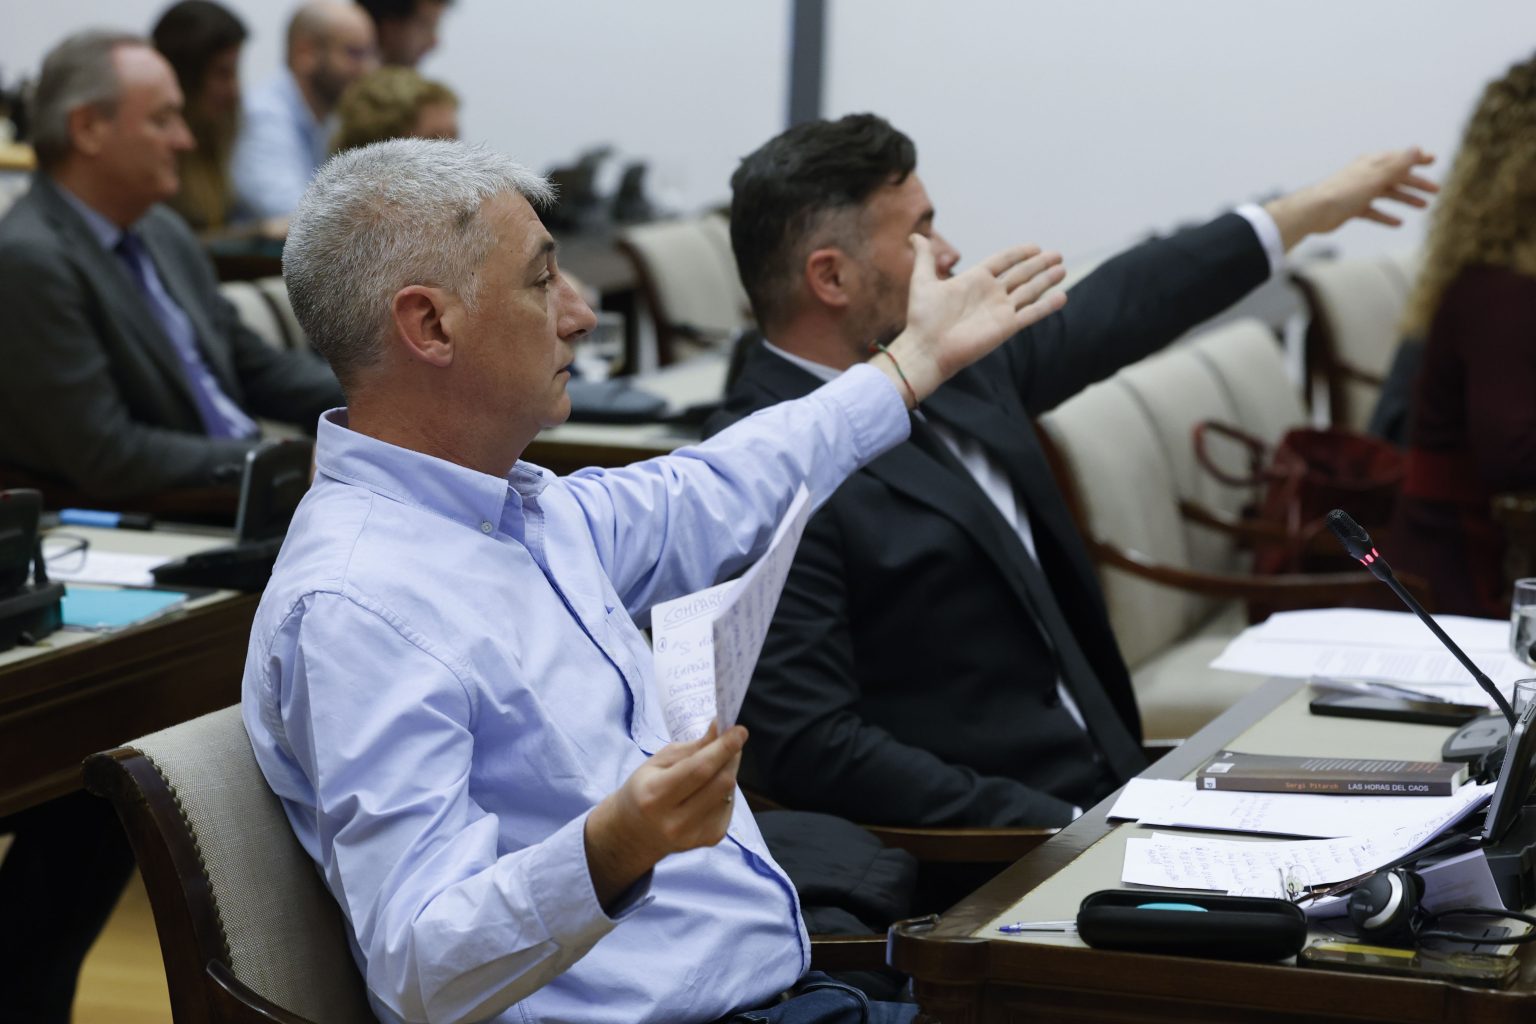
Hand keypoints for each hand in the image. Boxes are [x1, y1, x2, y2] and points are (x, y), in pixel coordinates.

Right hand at [584, 723, 745, 908]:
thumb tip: (721, 729)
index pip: (699, 770)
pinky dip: (725, 791)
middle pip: (720, 782)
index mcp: (655, 796)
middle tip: (732, 740)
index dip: (723, 748)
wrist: (635, 835)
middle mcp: (675, 821)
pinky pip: (729, 806)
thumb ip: (692, 748)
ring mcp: (695, 835)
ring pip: (729, 793)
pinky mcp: (711, 839)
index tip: (740, 730)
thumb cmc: (644, 789)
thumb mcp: (658, 762)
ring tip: (714, 766)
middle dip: (731, 756)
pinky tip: (710, 789)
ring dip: (728, 772)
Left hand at [875, 236, 1065, 406]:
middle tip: (1057, 254)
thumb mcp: (922, 281)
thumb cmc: (922, 318)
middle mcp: (990, 293)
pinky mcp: (1006, 327)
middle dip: (1039, 264)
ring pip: (1030, 291)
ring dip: (1046, 280)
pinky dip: (1046, 306)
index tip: (1035, 246)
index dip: (1019, 254)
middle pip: (1021, 274)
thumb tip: (915, 235)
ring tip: (1062, 269)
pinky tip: (1061, 296)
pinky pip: (1031, 313)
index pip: (1002, 262)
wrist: (927, 348)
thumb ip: (925, 258)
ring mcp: (1000, 310)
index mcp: (974, 280)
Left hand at [1265, 148, 1437, 249]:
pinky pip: (1373, 211)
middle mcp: (1366, 175)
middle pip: (1396, 177)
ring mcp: (1359, 192)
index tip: (1433, 160)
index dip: (1416, 158)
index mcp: (1372, 163)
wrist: (1315, 211)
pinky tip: (1398, 223)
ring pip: (1387, 194)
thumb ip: (1398, 164)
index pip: (1398, 158)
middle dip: (1416, 183)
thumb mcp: (1376, 176)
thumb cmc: (1345, 191)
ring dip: (1406, 199)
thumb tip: (1417, 148)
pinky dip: (1385, 216)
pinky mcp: (1351, 208)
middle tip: (1436, 190)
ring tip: (1424, 206)